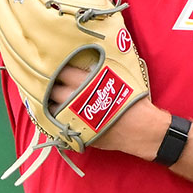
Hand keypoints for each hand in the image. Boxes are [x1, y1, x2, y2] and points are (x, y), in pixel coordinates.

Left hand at [51, 64, 170, 159]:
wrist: (142, 130)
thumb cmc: (133, 101)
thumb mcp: (120, 77)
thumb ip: (101, 68)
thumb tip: (89, 59)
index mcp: (87, 83)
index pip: (63, 72)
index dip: (57, 69)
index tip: (55, 67)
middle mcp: (77, 99)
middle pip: (53, 90)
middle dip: (51, 86)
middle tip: (50, 83)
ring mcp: (75, 118)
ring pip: (52, 109)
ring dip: (50, 103)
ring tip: (51, 99)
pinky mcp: (77, 132)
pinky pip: (57, 126)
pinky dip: (54, 120)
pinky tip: (55, 115)